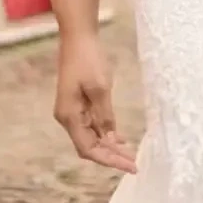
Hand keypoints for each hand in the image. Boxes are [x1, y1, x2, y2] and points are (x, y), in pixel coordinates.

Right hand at [54, 35, 136, 172]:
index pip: (89, 149)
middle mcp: (67, 118)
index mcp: (69, 116)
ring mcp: (72, 111)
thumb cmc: (88, 59)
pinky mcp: (78, 104)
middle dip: (111, 157)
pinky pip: (92, 126)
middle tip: (134, 163)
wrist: (78, 37)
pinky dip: (105, 134)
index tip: (130, 166)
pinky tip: (120, 139)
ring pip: (91, 138)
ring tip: (130, 154)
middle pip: (89, 147)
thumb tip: (110, 139)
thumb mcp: (100, 88)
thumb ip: (105, 115)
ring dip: (109, 147)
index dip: (110, 160)